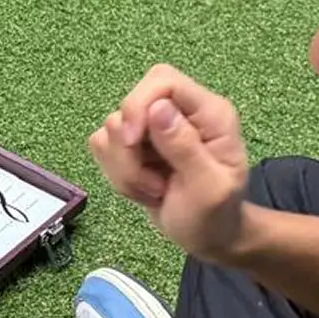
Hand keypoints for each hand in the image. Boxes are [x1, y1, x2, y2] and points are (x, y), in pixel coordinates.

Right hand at [88, 65, 252, 263]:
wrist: (207, 237)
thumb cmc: (215, 216)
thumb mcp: (210, 189)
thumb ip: (185, 147)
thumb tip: (158, 108)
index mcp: (209, 113)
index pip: (162, 80)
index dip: (139, 105)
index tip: (133, 142)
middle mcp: (180, 112)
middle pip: (131, 103)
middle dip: (127, 147)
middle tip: (150, 182)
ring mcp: (154, 127)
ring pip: (112, 128)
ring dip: (124, 168)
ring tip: (154, 190)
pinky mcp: (133, 144)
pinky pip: (103, 146)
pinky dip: (115, 173)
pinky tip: (142, 189)